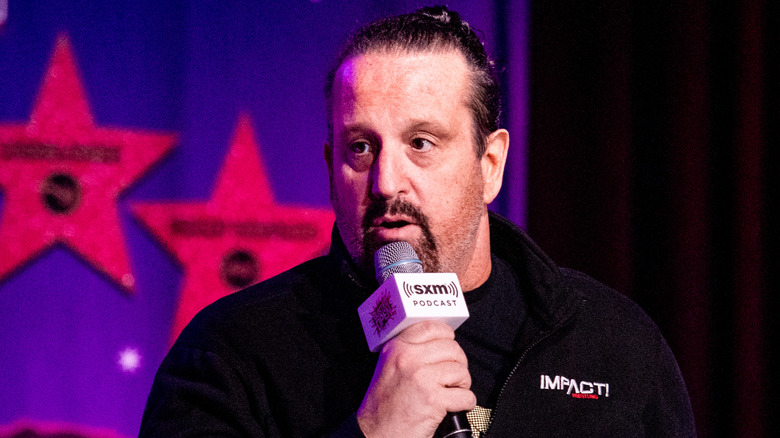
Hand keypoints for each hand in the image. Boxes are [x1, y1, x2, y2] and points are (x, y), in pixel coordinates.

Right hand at [356, 320, 475, 437]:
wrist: (375, 433)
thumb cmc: (383, 405)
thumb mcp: (388, 367)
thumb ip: (409, 351)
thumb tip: (440, 342)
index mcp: (397, 348)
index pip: (432, 327)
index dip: (447, 336)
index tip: (449, 346)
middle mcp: (408, 358)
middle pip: (452, 349)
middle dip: (458, 364)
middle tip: (452, 377)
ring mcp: (421, 378)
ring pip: (461, 371)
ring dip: (462, 384)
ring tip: (451, 392)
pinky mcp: (433, 399)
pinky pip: (466, 395)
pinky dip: (465, 402)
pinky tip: (454, 406)